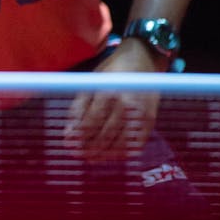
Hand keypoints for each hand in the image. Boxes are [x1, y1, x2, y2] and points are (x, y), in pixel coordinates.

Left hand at [65, 40, 161, 161]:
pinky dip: (124, 152)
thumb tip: (68, 134)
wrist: (142, 61)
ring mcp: (140, 114)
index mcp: (106, 93)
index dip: (80, 137)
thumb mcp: (90, 84)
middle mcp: (125, 104)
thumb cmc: (111, 72)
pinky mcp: (150, 120)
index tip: (70, 146)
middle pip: (106, 135)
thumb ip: (78, 108)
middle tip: (80, 156)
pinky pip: (137, 143)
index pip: (91, 123)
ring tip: (93, 158)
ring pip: (121, 142)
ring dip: (106, 154)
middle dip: (91, 148)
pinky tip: (113, 155)